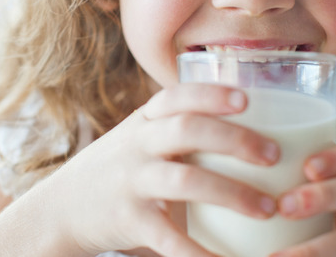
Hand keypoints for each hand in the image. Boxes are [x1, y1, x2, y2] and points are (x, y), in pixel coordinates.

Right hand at [40, 83, 280, 256]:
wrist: (61, 209)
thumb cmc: (117, 170)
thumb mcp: (139, 140)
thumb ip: (178, 130)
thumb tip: (246, 124)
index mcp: (144, 121)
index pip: (177, 96)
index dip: (211, 94)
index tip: (247, 99)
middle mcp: (136, 145)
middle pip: (186, 130)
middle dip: (234, 139)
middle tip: (274, 155)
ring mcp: (131, 182)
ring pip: (184, 181)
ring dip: (231, 193)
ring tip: (268, 208)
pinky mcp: (128, 220)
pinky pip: (169, 238)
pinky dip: (202, 253)